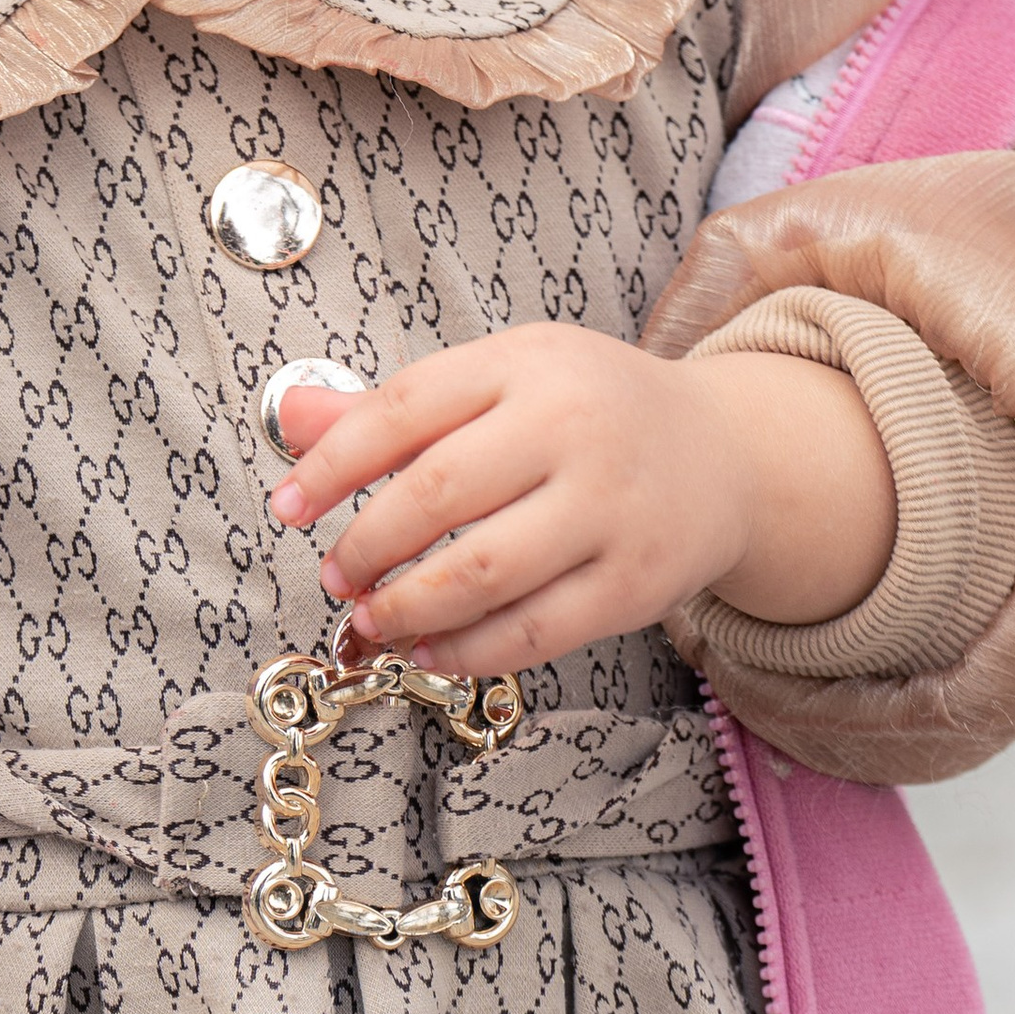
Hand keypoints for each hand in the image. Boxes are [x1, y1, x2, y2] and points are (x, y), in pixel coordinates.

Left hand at [267, 328, 897, 679]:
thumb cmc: (589, 413)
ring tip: (370, 617)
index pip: (402, 410)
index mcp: (525, 362)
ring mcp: (610, 506)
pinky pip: (533, 632)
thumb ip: (395, 409)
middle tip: (335, 573)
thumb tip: (288, 419)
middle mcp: (572, 426)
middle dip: (366, 544)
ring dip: (406, 605)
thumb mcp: (502, 381)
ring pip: (481, 571)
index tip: (286, 508)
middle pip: (436, 492)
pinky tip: (429, 648)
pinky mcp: (637, 582)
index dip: (328, 465)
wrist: (728, 451)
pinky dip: (467, 651)